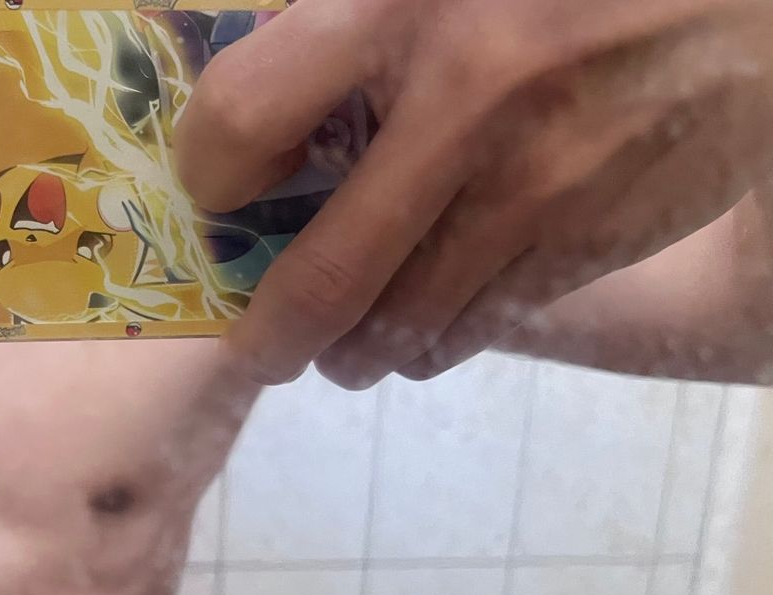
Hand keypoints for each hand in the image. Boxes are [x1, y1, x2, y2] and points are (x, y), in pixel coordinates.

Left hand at [176, 0, 772, 386]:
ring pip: (405, 325)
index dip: (209, 169)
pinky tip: (429, 319)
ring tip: (344, 347)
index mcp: (401, 7)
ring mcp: (535, 186)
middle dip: (275, 336)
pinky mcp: (593, 238)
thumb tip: (256, 114)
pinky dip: (437, 336)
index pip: (245, 113)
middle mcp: (465, 104)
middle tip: (261, 349)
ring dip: (356, 352)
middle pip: (325, 277)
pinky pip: (482, 323)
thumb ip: (346, 29)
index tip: (216, 192)